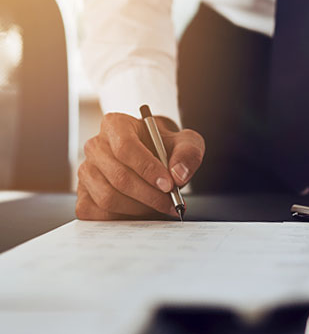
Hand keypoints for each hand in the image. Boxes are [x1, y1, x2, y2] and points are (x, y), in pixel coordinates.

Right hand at [76, 113, 204, 219]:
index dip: (148, 169)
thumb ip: (188, 153)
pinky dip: (124, 219)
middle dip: (150, 195)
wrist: (155, 159)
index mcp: (115, 125)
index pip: (126, 147)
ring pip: (108, 198)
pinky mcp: (83, 195)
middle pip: (119, 177)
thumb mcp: (186, 143)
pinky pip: (98, 215)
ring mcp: (86, 171)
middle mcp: (95, 146)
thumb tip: (178, 175)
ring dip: (140, 209)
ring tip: (161, 207)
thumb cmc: (166, 148)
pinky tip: (143, 212)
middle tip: (172, 203)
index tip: (169, 185)